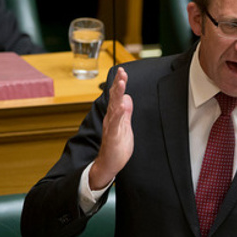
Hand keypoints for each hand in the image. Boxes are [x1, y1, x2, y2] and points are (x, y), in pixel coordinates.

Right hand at [89, 67, 133, 189]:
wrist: (108, 165)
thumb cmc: (116, 146)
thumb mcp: (125, 126)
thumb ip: (126, 112)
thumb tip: (128, 98)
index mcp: (114, 116)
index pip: (117, 96)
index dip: (119, 84)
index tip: (123, 71)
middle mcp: (111, 119)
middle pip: (114, 98)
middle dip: (118, 84)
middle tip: (121, 72)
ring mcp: (111, 128)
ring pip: (114, 108)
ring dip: (117, 95)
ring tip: (121, 84)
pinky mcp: (112, 137)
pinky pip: (114, 124)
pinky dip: (118, 115)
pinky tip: (121, 106)